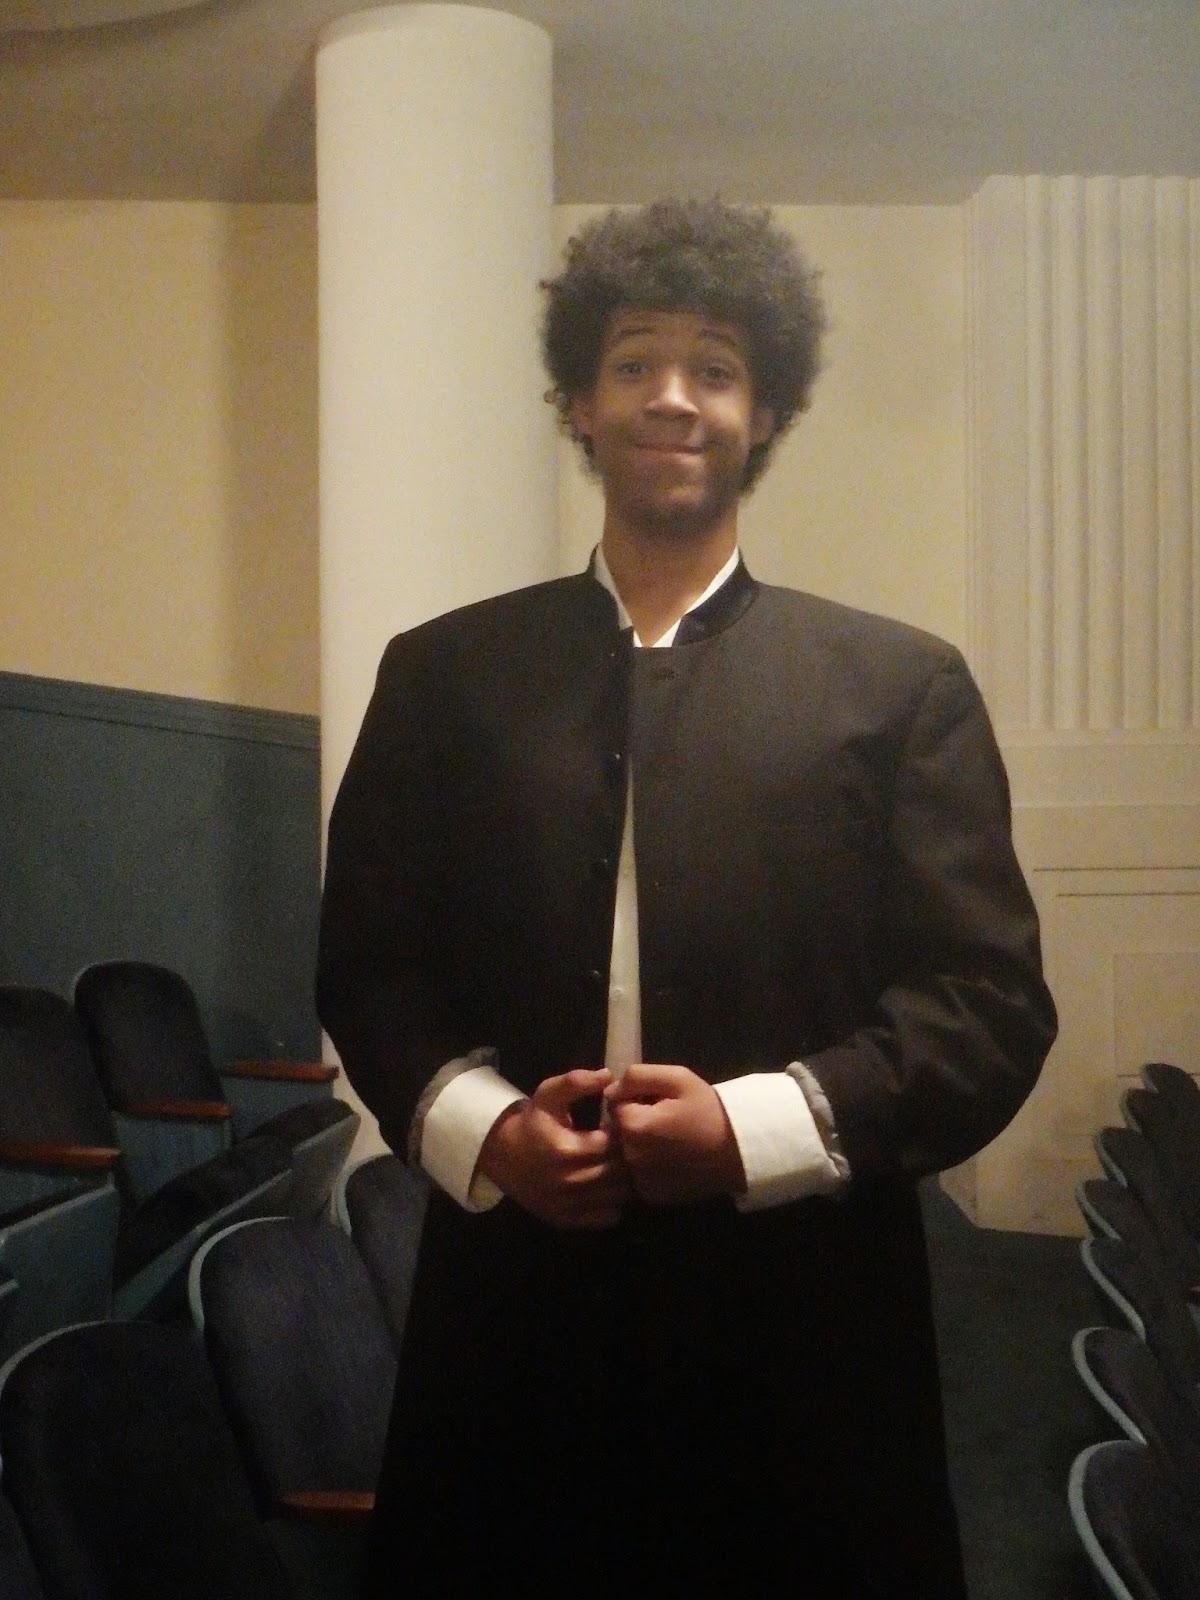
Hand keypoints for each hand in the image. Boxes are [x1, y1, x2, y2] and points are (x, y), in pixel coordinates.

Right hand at [477, 1068, 631, 1228]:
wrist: (501, 1155)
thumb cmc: (532, 1123)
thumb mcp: (548, 1095)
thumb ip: (576, 1082)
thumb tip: (608, 1076)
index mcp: (568, 1150)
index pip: (615, 1145)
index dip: (623, 1134)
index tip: (619, 1125)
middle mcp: (570, 1183)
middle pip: (620, 1173)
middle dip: (627, 1156)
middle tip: (624, 1145)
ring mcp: (570, 1206)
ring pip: (619, 1197)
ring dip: (624, 1180)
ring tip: (617, 1163)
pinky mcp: (568, 1221)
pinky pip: (609, 1216)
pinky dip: (614, 1202)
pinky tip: (607, 1184)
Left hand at [604, 1063, 745, 1205]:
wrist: (738, 1151)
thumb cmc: (708, 1110)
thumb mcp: (677, 1078)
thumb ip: (637, 1077)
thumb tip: (609, 1090)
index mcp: (634, 1126)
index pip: (613, 1104)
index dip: (633, 1098)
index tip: (656, 1101)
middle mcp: (631, 1157)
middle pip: (617, 1131)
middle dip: (633, 1121)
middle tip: (663, 1120)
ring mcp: (639, 1181)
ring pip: (624, 1153)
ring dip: (637, 1144)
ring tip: (666, 1140)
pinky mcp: (650, 1196)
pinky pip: (635, 1175)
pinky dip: (646, 1166)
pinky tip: (669, 1159)